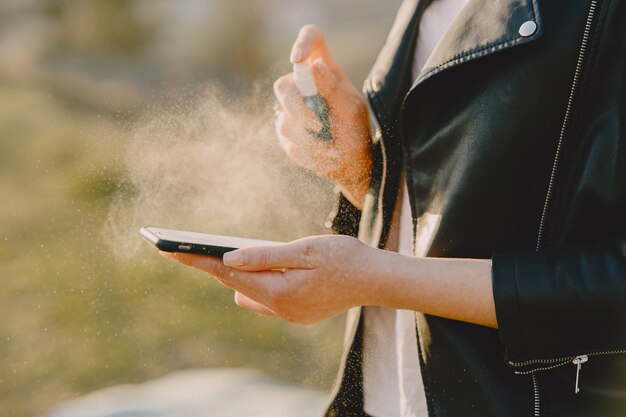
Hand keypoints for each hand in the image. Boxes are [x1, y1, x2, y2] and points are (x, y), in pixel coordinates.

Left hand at [160, 235, 374, 323]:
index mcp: (279, 292)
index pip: (228, 273)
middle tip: (189, 249)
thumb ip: (265, 255)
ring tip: (229, 253)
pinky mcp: (297, 313)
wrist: (376, 280)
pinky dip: (258, 283)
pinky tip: (263, 268)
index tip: (170, 250)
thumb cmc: (344, 259)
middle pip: (234, 286)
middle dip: (214, 266)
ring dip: (239, 275)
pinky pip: (266, 298)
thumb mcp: (304, 250)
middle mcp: (280, 309)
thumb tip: (230, 256)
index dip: (198, 260)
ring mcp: (289, 315)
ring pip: (250, 295)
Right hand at [274, 24, 371, 208]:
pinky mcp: (286, 130)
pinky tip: (325, 157)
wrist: (352, 164)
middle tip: (320, 126)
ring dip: (310, 140)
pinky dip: (307, 154)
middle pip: (283, 86)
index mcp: (326, 70)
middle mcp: (305, 85)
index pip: (312, 38)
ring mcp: (292, 109)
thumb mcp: (351, 109)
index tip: (298, 60)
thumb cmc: (356, 132)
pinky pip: (286, 140)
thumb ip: (332, 88)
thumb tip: (313, 65)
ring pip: (284, 119)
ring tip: (333, 150)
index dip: (302, 42)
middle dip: (299, 111)